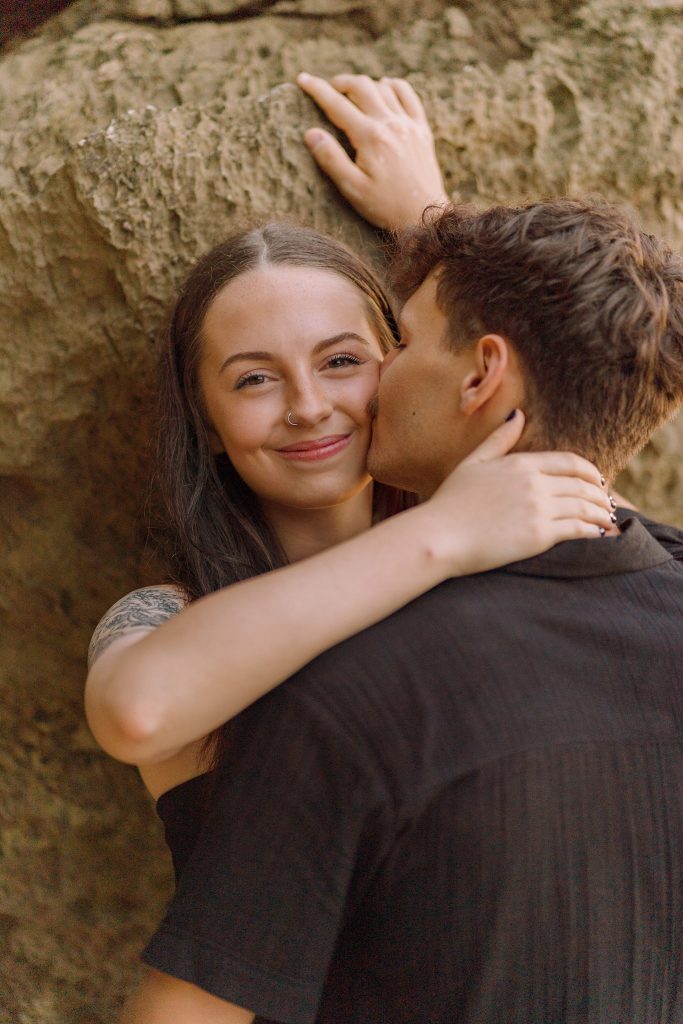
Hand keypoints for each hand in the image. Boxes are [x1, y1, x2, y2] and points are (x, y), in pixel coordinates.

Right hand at [297, 72, 448, 229]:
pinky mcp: (422, 129)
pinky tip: (385, 88)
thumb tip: (311, 133)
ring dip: (365, 85)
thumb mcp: (352, 189)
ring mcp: (409, 124)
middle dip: (341, 82)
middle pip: (362, 86)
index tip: (302, 79)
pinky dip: (393, 86)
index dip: (317, 89)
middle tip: (329, 89)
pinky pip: (408, 95)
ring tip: (353, 92)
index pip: (337, 105)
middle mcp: (390, 123)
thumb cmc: (385, 206)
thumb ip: (331, 159)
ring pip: (384, 87)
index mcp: (370, 137)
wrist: (423, 215)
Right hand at [424, 411, 615, 577]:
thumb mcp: (473, 463)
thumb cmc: (450, 502)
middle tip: (607, 504)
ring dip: (601, 513)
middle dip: (600, 495)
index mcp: (521, 464)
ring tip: (607, 521)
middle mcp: (534, 483)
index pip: (570, 462)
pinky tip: (599, 535)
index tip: (597, 481)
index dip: (590, 472)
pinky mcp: (539, 536)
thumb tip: (518, 416)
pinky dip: (594, 531)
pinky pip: (578, 529)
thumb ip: (499, 440)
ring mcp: (538, 509)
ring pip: (585, 507)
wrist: (438, 536)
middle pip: (582, 485)